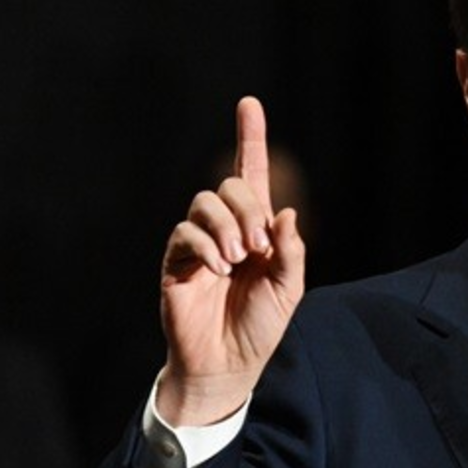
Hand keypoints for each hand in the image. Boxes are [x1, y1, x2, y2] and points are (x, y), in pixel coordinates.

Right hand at [157, 97, 305, 425]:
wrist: (228, 363)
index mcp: (259, 230)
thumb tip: (286, 213)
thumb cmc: (261, 326)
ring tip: (238, 261)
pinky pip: (184, 232)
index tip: (250, 104)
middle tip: (258, 248)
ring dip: (227, 227)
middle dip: (248, 209)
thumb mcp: (289, 289)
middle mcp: (227, 229)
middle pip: (228, 186)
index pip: (253, 175)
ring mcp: (199, 243)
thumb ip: (291, 251)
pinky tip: (217, 269)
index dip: (251, 139)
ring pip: (203, 203)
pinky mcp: (175, 261)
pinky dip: (204, 246)